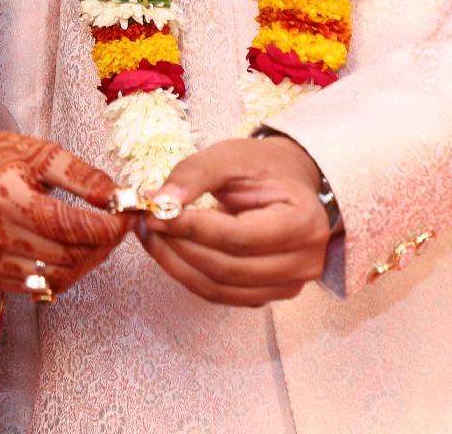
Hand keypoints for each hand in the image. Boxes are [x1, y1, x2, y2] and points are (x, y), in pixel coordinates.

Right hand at [0, 126, 135, 294]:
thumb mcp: (41, 153)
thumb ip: (83, 177)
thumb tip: (120, 199)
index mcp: (7, 195)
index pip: (68, 225)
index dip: (105, 227)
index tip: (126, 219)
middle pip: (65, 255)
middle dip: (101, 245)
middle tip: (114, 230)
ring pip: (55, 277)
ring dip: (84, 263)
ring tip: (93, 242)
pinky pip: (35, 287)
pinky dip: (60, 274)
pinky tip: (67, 253)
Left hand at [141, 135, 333, 305]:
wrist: (287, 182)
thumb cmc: (263, 167)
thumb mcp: (230, 156)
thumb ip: (194, 175)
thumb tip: (159, 202)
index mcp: (302, 222)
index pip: (239, 236)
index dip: (193, 228)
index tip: (156, 213)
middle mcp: (302, 262)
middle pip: (228, 268)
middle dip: (179, 246)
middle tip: (148, 223)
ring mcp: (287, 285)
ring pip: (219, 288)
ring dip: (177, 265)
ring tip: (152, 236)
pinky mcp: (267, 294)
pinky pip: (220, 294)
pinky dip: (188, 275)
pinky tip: (169, 252)